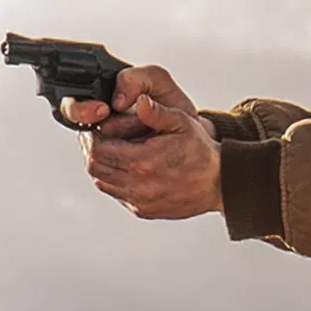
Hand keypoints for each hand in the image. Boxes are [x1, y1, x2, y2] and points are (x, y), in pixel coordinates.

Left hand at [77, 64, 221, 221]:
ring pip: (101, 182)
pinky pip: (115, 193)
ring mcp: (139, 201)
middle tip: (98, 135)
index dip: (91, 135)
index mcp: (144, 162)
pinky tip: (123, 165)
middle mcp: (138, 186)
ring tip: (110, 149)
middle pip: (95, 167)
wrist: (218, 183)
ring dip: (101, 164)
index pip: (99, 149)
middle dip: (91, 149)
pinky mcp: (142, 210)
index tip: (96, 125)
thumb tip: (139, 100)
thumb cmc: (201, 152)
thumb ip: (157, 112)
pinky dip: (112, 179)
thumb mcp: (182, 123)